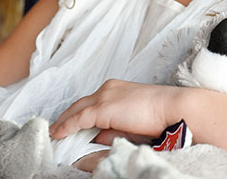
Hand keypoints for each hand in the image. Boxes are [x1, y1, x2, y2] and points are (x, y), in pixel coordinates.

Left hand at [48, 79, 180, 141]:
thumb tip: (96, 138)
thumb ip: (112, 129)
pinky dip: (66, 126)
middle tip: (55, 129)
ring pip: (76, 110)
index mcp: (115, 89)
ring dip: (63, 122)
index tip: (69, 125)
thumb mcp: (131, 124)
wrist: (173, 108)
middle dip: (66, 117)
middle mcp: (107, 89)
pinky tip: (57, 134)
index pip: (91, 102)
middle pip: (80, 104)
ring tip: (53, 133)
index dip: (78, 114)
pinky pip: (78, 118)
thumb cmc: (160, 117)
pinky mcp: (103, 107)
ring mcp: (104, 96)